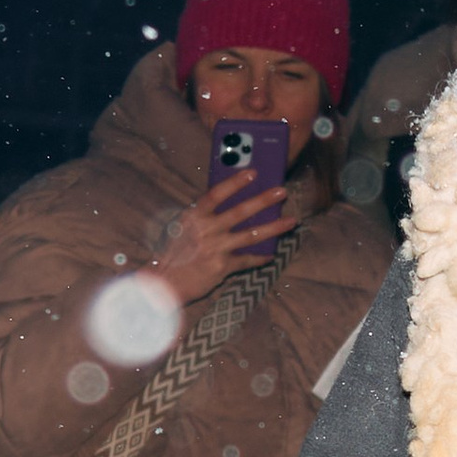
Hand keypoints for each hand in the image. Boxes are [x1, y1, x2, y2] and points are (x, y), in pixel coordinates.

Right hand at [153, 171, 293, 308]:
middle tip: (282, 192)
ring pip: (251, 235)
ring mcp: (216, 248)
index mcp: (193, 217)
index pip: (216, 194)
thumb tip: (223, 206)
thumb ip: (200, 217)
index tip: (253, 173)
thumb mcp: (180, 228)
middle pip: (240, 212)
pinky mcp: (223, 267)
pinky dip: (259, 258)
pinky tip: (271, 255)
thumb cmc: (171, 254)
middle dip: (264, 200)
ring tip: (291, 221)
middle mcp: (206, 230)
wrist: (164, 283)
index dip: (235, 183)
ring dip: (274, 228)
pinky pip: (247, 260)